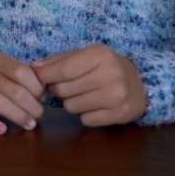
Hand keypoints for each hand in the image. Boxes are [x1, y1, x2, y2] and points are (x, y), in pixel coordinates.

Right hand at [0, 53, 45, 134]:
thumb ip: (18, 76)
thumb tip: (45, 92)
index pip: (23, 72)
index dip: (37, 88)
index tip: (42, 100)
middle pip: (13, 89)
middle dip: (32, 106)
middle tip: (39, 117)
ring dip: (17, 115)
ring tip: (29, 125)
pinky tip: (1, 131)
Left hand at [31, 44, 146, 126]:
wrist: (141, 85)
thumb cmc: (106, 68)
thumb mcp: (86, 56)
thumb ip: (59, 61)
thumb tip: (33, 67)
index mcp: (100, 55)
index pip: (63, 70)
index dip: (44, 76)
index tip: (36, 78)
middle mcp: (111, 74)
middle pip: (63, 90)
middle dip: (56, 90)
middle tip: (63, 87)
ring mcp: (117, 96)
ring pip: (71, 107)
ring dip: (70, 103)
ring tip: (82, 95)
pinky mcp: (119, 114)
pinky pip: (85, 120)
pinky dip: (84, 115)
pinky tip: (94, 106)